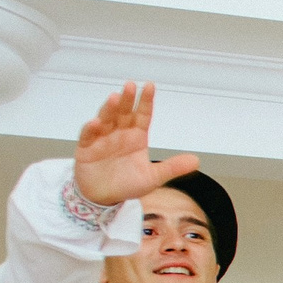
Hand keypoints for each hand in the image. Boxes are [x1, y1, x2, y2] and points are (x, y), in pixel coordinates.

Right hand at [74, 82, 198, 208]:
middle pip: (124, 113)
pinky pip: (88, 136)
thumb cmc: (128, 183)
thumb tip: (196, 161)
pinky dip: (91, 130)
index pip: (143, 116)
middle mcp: (119, 133)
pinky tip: (95, 123)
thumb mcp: (153, 177)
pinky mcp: (86, 148)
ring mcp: (102, 138)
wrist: (104, 197)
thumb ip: (172, 167)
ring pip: (106, 120)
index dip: (146, 102)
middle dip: (127, 100)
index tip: (150, 86)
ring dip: (109, 109)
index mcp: (136, 137)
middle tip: (130, 85)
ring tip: (115, 98)